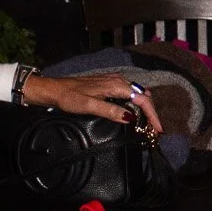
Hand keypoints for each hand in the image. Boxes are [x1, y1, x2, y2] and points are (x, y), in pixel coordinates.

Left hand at [25, 72, 163, 130]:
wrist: (54, 89)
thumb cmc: (69, 97)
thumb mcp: (89, 106)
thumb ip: (110, 110)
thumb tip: (130, 117)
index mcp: (116, 85)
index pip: (142, 100)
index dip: (152, 115)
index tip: (157, 129)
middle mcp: (118, 80)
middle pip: (143, 96)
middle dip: (151, 112)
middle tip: (154, 130)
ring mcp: (114, 81)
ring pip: (137, 94)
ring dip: (144, 108)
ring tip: (147, 124)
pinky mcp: (109, 84)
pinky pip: (129, 93)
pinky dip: (136, 104)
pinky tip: (134, 113)